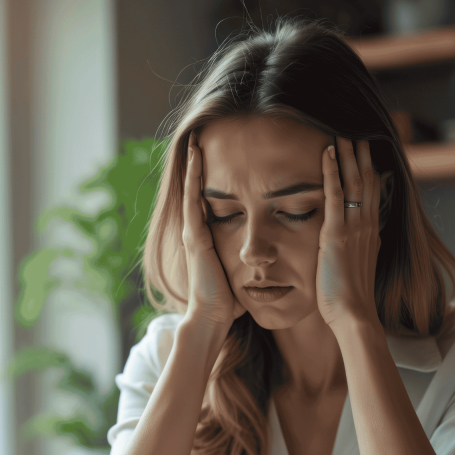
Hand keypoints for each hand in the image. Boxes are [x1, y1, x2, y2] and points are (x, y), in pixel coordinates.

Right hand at [181, 132, 244, 332]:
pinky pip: (193, 200)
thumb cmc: (227, 300)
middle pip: (195, 190)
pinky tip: (195, 158)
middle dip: (196, 165)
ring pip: (191, 190)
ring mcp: (193, 233)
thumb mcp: (238, 271)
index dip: (208, 178)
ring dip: (192, 164)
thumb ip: (245, 258)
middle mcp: (197, 231)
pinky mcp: (195, 236)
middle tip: (198, 137)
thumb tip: (264, 255)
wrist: (213, 316)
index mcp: (207, 237)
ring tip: (194, 140)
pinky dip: (193, 178)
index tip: (214, 156)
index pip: (207, 200)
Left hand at [317, 137, 381, 329]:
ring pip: (354, 182)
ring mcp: (354, 228)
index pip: (373, 192)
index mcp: (371, 232)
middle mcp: (367, 225)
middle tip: (354, 131)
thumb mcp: (358, 266)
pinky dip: (332, 172)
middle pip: (367, 180)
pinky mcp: (337, 234)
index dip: (369, 169)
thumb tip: (363, 237)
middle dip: (361, 155)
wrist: (354, 314)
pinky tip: (327, 152)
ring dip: (347, 155)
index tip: (365, 150)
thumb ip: (361, 247)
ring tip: (340, 132)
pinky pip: (336, 195)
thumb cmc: (350, 298)